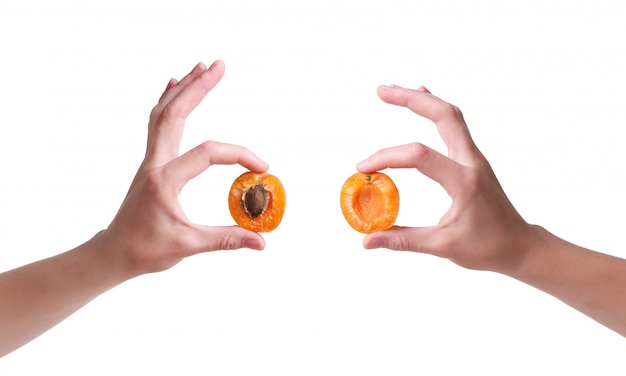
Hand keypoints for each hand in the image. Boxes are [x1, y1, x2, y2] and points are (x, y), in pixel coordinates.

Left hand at [97, 60, 268, 277]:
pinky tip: (175, 86)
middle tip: (219, 66)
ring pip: (163, 113)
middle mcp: (155, 163)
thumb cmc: (146, 250)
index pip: (207, 154)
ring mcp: (150, 160)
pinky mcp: (151, 162)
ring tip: (201, 67)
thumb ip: (227, 239)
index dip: (239, 155)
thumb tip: (261, 243)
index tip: (261, 169)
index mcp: (165, 181)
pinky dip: (168, 101)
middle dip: (198, 87)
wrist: (113, 253)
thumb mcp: (188, 246)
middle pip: (174, 113)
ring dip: (183, 89)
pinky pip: (157, 123)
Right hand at [357, 85, 536, 273]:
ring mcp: (475, 157)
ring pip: (450, 115)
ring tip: (394, 92)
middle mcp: (472, 162)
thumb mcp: (443, 247)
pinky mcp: (473, 159)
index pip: (420, 157)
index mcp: (465, 183)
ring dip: (422, 100)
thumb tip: (367, 240)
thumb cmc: (487, 248)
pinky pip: (455, 125)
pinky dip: (435, 110)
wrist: (520, 246)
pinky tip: (423, 98)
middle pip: (443, 115)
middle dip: (410, 100)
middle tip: (381, 92)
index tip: (365, 169)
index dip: (388, 157)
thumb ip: (403, 240)